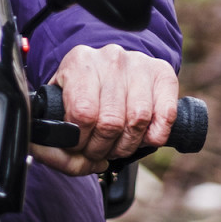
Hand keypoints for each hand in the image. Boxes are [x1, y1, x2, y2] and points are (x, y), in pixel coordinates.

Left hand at [31, 43, 178, 175]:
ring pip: (137, 121)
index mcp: (79, 62)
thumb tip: (70, 162)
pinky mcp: (163, 73)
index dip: (80, 141)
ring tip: (117, 147)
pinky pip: (165, 115)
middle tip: (97, 152)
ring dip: (127, 146)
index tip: (77, 147)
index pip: (83, 113)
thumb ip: (55, 137)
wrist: (108, 67)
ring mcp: (139, 64)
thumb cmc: (81, 91)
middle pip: (111, 122)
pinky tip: (142, 138)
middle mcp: (111, 59)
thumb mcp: (59, 105)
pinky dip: (154, 137)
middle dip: (102, 148)